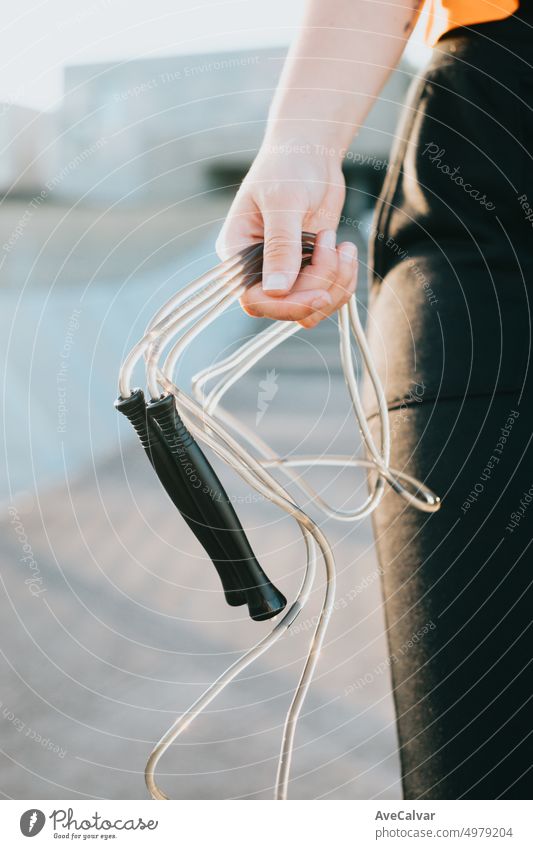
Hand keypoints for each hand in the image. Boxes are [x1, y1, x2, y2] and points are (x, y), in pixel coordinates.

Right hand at [216, 139, 357, 327]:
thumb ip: (281, 247)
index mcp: (238, 253)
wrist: (311, 153)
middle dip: (319, 285)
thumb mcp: (285, 202)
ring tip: (343, 246)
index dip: (287, 306)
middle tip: (333, 244)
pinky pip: (327, 296)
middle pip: (286, 307)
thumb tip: (276, 291)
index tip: (320, 294)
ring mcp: (285, 273)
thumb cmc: (289, 167)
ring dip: (336, 283)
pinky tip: (346, 249)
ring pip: (310, 307)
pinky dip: (344, 279)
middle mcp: (257, 270)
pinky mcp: (308, 272)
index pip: (254, 300)